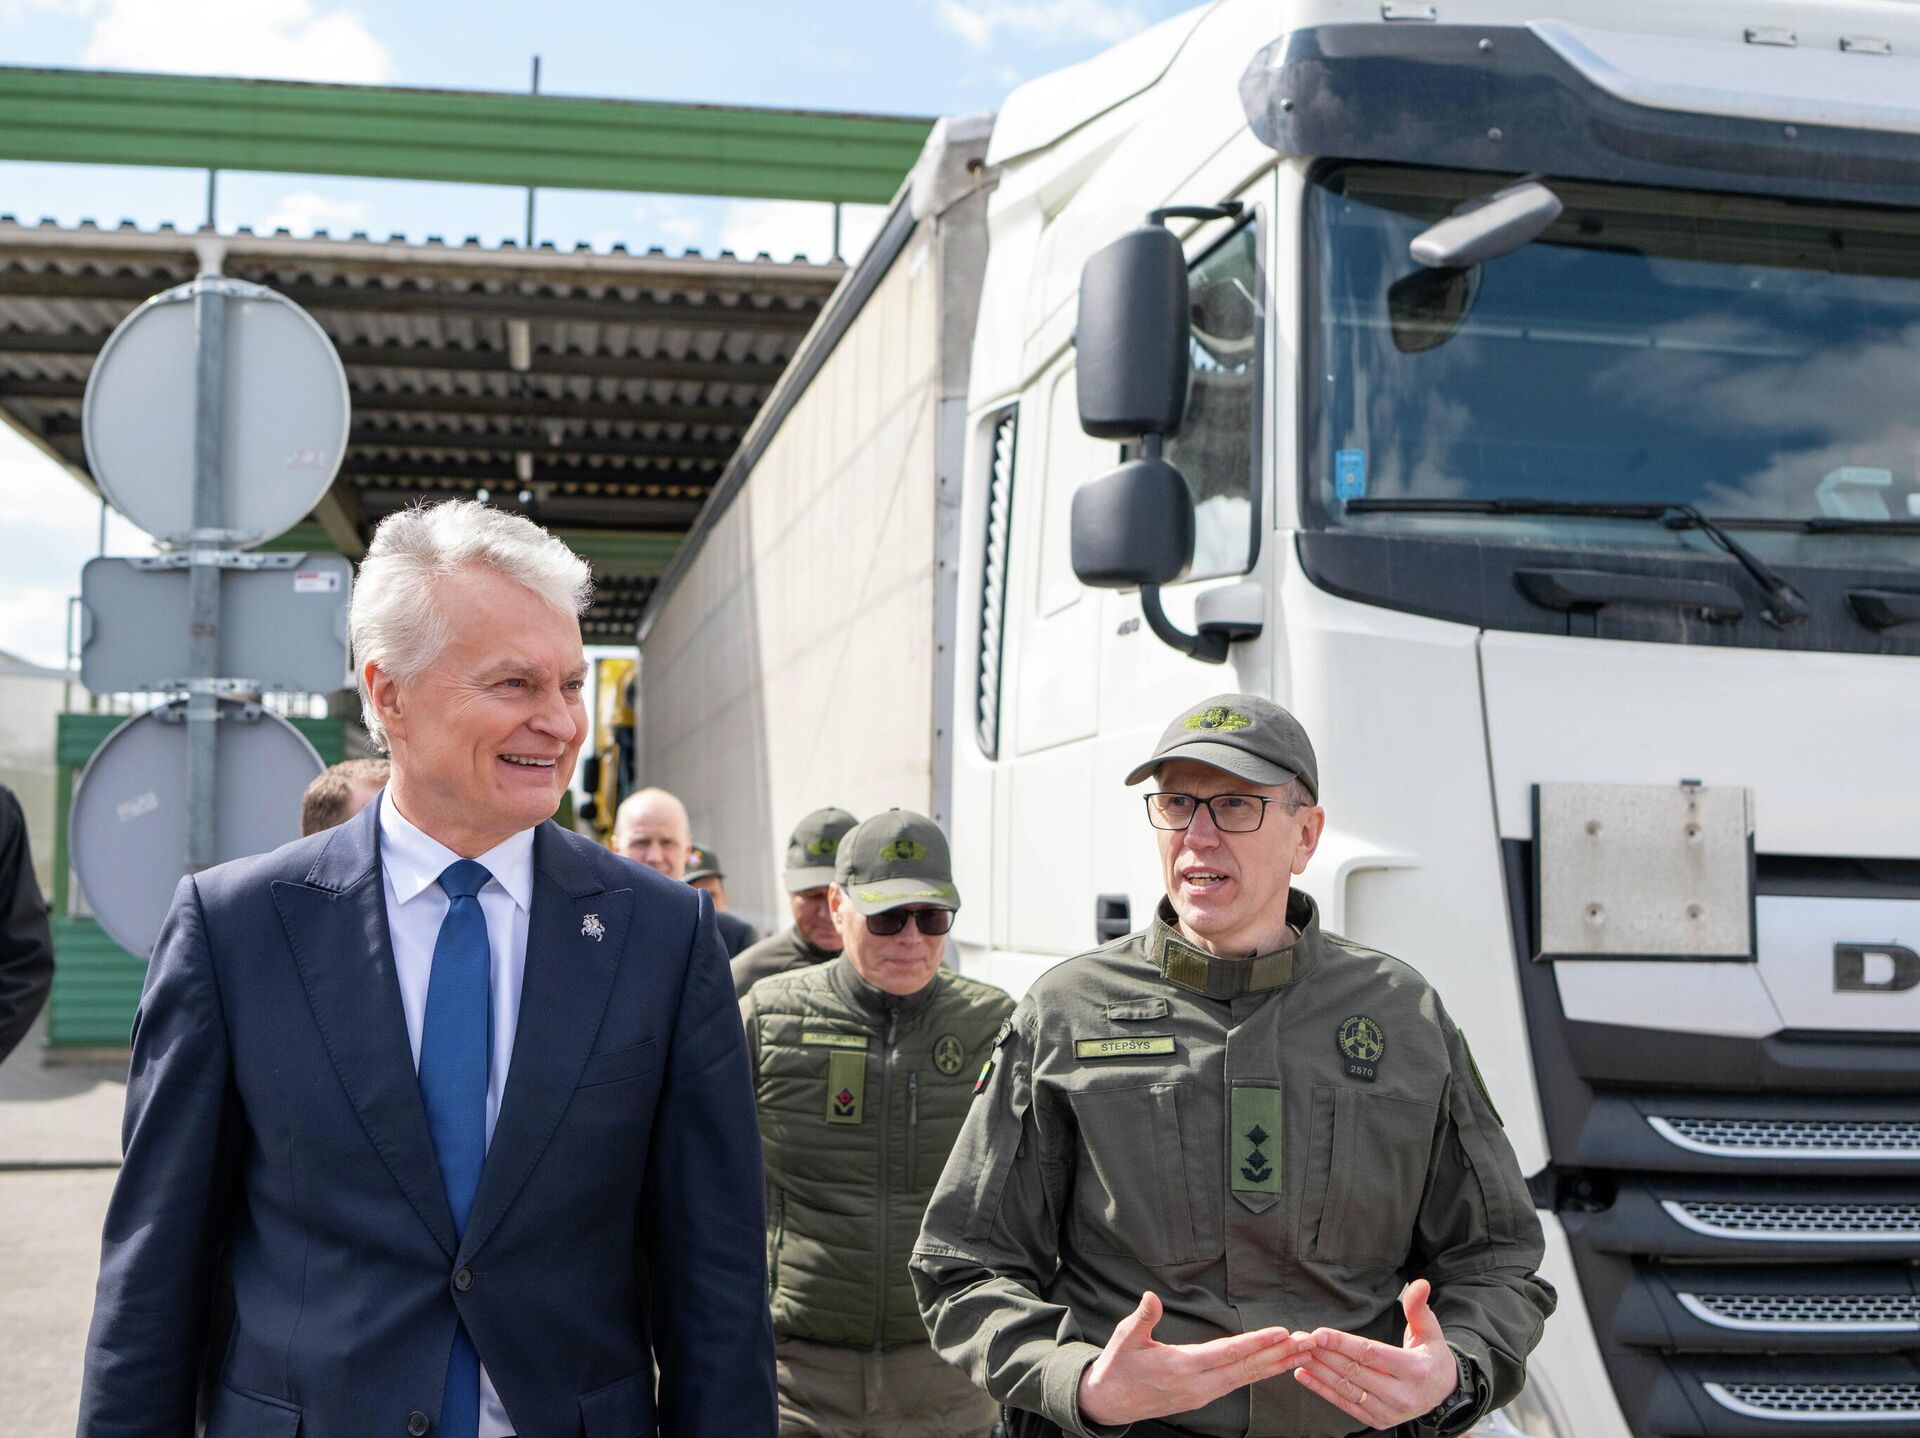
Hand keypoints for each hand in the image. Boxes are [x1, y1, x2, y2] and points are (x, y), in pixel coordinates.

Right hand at [1078, 1291, 1315, 1425]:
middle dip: (1278, 1355)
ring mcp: (1201, 1394)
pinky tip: (1273, 1366)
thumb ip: (1142, 1318)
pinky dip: (1258, 1373)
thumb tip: (1151, 1296)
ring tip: (1299, 1353)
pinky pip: (1237, 1384)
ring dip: (1274, 1365)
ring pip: (1245, 1378)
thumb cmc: (1118, 1367)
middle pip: (1245, 1369)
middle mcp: (1197, 1384)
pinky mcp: (1202, 1397)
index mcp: (1181, 1367)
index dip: (1255, 1342)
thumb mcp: (1124, 1339)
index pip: (1226, 1353)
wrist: (1109, 1403)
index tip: (1280, 1333)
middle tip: (1306, 1343)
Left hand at [1291, 1278, 1458, 1429]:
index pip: (1371, 1354)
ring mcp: (1390, 1412)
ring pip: (1347, 1390)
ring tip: (1298, 1355)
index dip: (1342, 1343)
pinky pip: (1346, 1405)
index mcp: (1415, 1370)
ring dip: (1319, 1372)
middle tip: (1301, 1340)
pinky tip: (1304, 1376)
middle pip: (1354, 1371)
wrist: (1444, 1394)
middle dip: (1325, 1354)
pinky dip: (1323, 1391)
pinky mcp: (1380, 1421)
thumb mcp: (1430, 1331)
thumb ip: (1418, 1308)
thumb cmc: (1432, 1356)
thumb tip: (1420, 1283)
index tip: (1318, 1332)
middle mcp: (1402, 1395)